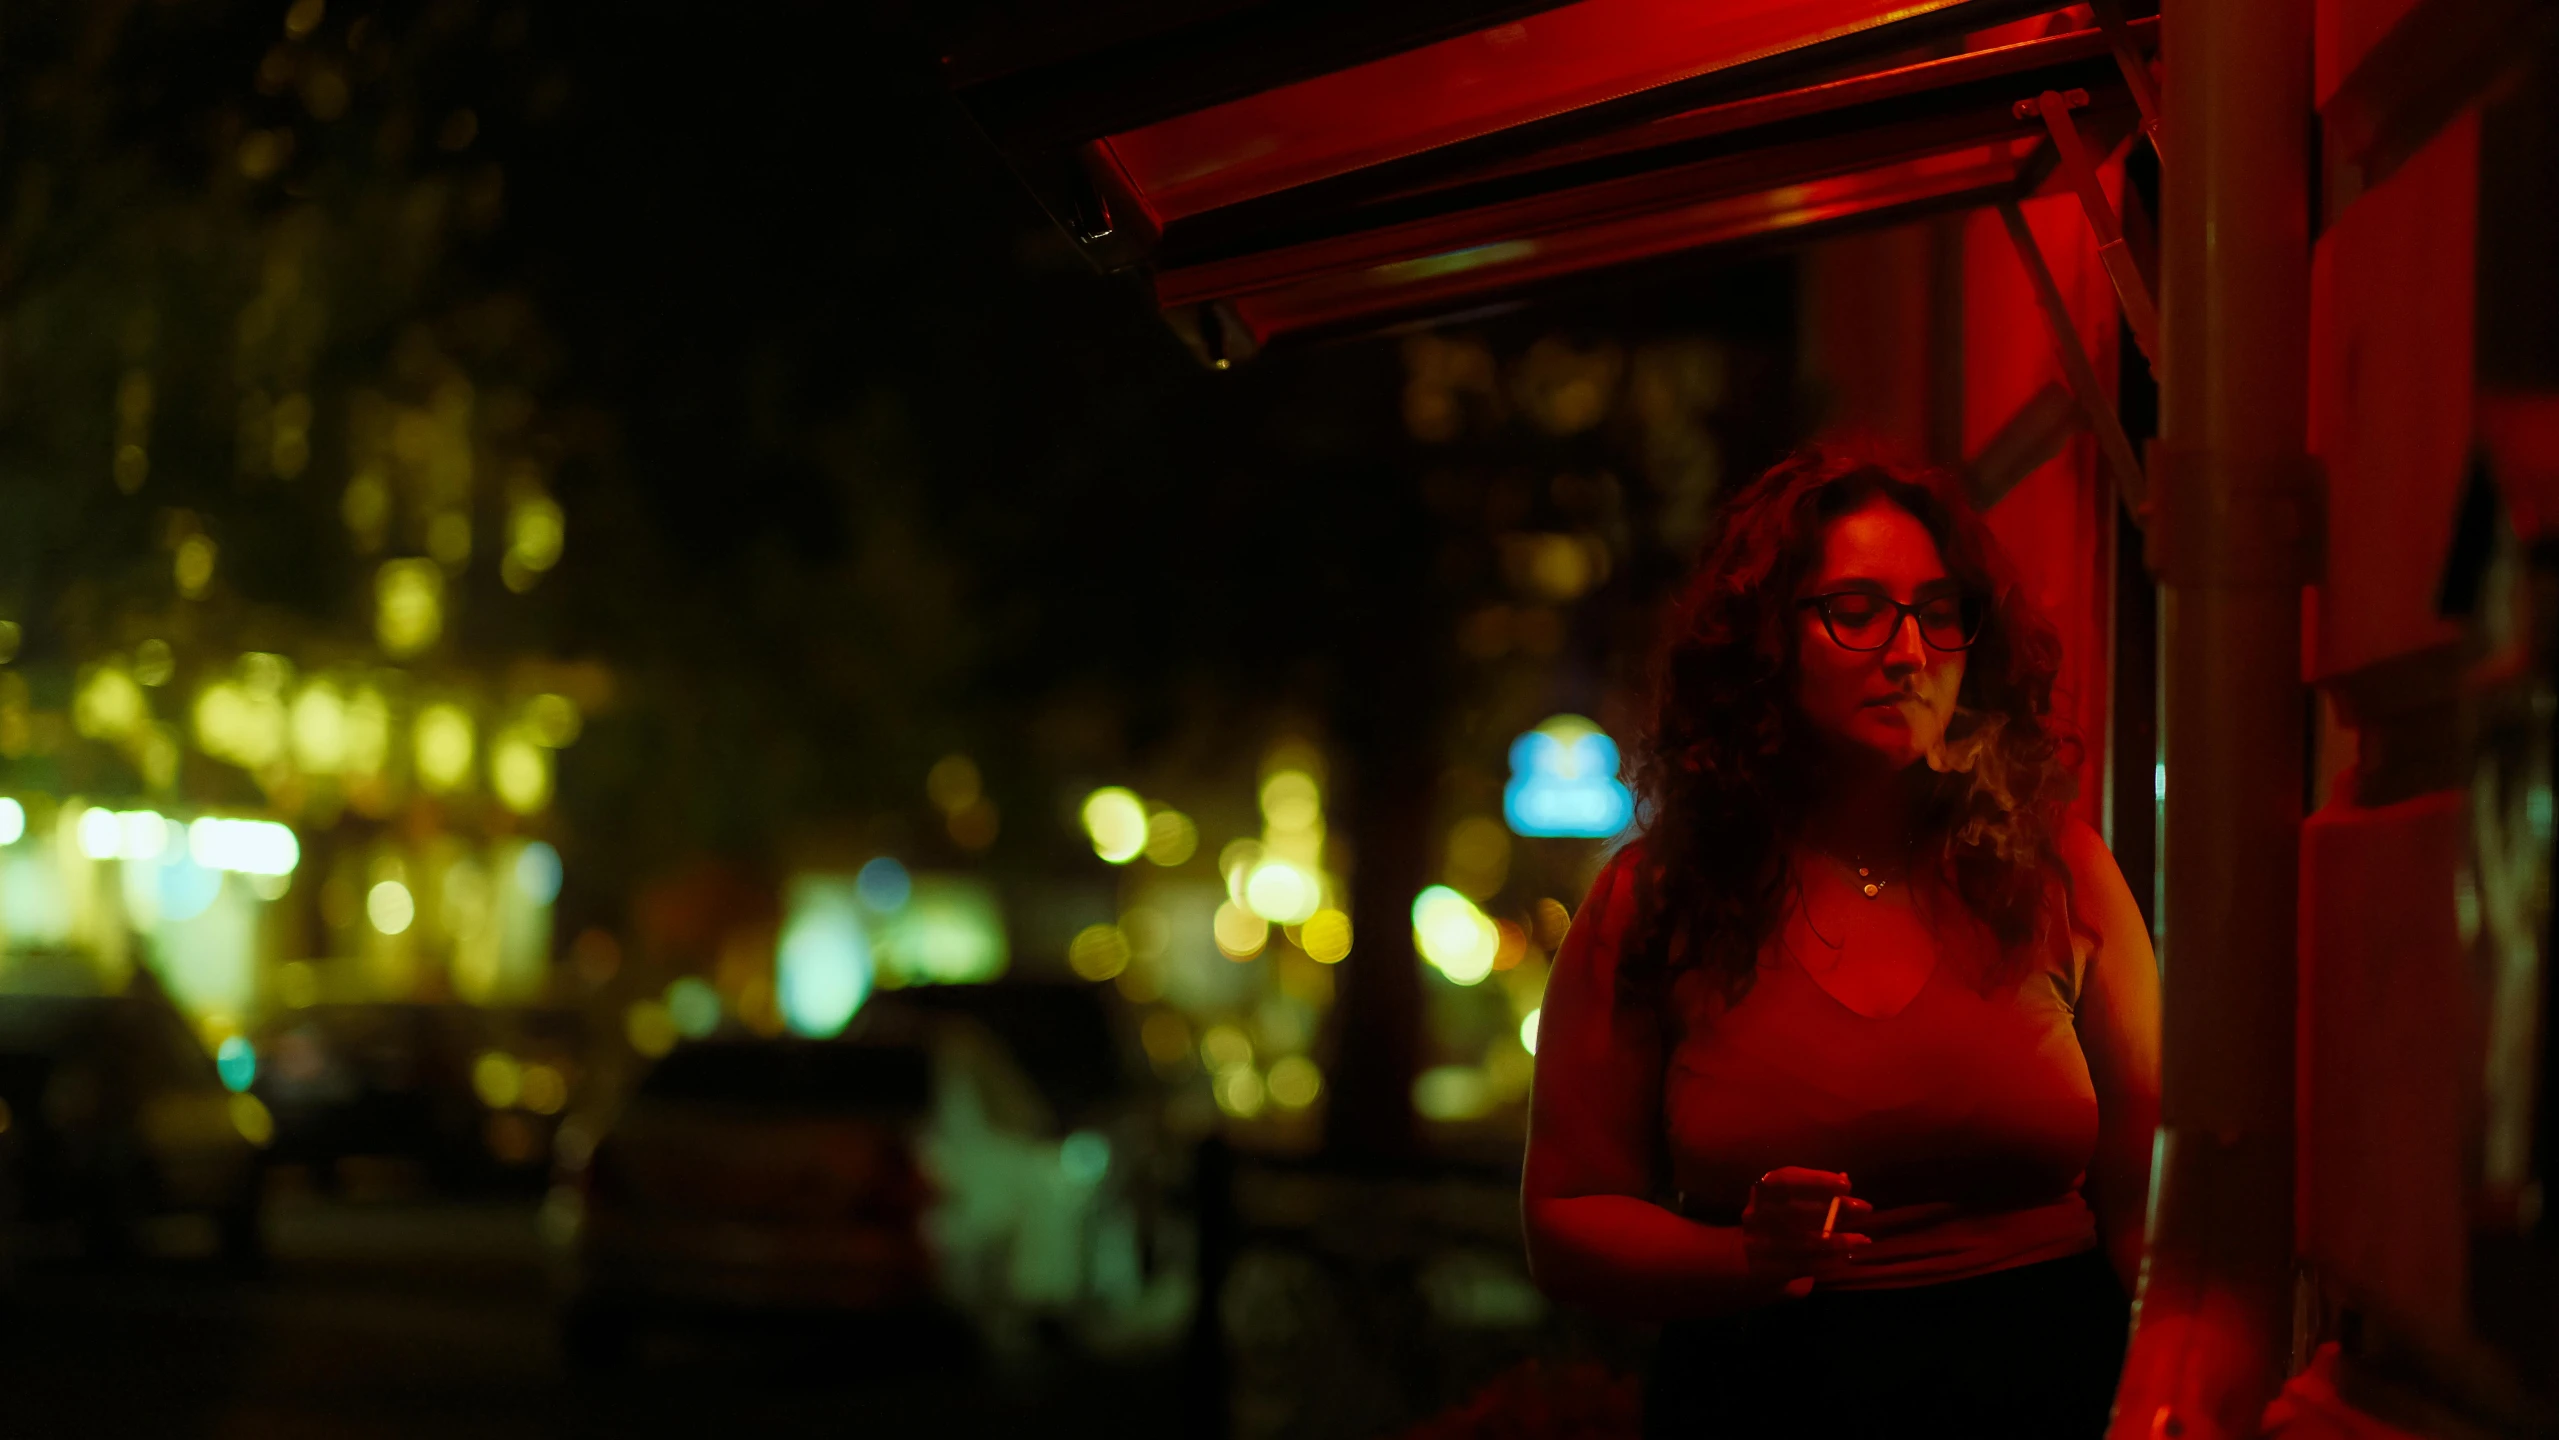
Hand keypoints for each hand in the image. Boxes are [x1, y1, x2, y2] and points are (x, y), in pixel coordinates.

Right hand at [1741, 1167, 1871, 1298]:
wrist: (1747, 1260)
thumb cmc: (1778, 1223)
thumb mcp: (1791, 1202)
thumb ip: (1815, 1192)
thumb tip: (1844, 1180)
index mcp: (1761, 1193)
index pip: (1785, 1179)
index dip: (1816, 1179)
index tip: (1845, 1184)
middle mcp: (1756, 1216)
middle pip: (1796, 1209)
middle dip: (1834, 1208)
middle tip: (1864, 1207)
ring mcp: (1759, 1245)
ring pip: (1803, 1242)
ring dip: (1838, 1241)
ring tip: (1863, 1239)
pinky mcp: (1768, 1270)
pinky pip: (1804, 1265)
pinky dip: (1829, 1261)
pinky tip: (1848, 1256)